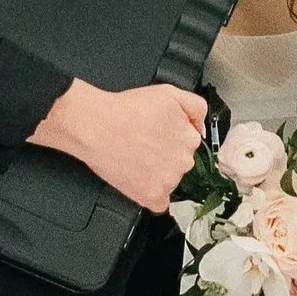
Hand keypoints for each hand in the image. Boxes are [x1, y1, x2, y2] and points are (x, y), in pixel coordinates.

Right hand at [32, 78, 206, 211]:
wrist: (95, 126)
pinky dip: (151, 195)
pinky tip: (139, 179)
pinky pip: (159, 202)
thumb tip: (200, 126)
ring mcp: (168, 182)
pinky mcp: (151, 196)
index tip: (156, 133)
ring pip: (169, 181)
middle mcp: (183, 163)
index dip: (170, 137)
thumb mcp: (170, 93)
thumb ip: (196, 107)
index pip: (188, 143)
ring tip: (135, 157)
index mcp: (190, 139)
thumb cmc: (126, 110)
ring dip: (157, 174)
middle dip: (165, 155)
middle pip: (180, 163)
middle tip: (143, 144)